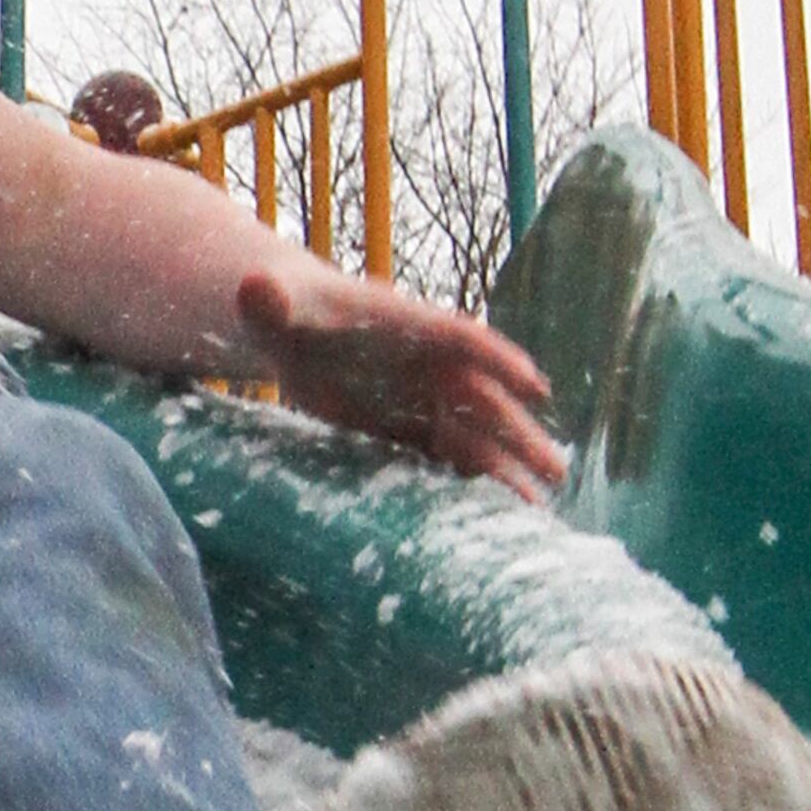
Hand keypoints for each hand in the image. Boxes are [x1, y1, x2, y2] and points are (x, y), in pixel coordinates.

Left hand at [230, 252, 567, 498]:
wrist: (291, 328)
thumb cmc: (287, 310)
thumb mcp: (274, 305)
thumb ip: (268, 301)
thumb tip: (253, 288)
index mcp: (410, 327)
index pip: (463, 340)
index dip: (499, 361)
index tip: (534, 384)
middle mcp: (428, 367)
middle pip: (485, 401)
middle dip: (519, 435)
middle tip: (557, 470)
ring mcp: (423, 404)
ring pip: (473, 440)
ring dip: (505, 471)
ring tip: (538, 509)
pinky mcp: (407, 433)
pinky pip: (445, 463)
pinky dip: (468, 488)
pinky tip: (492, 523)